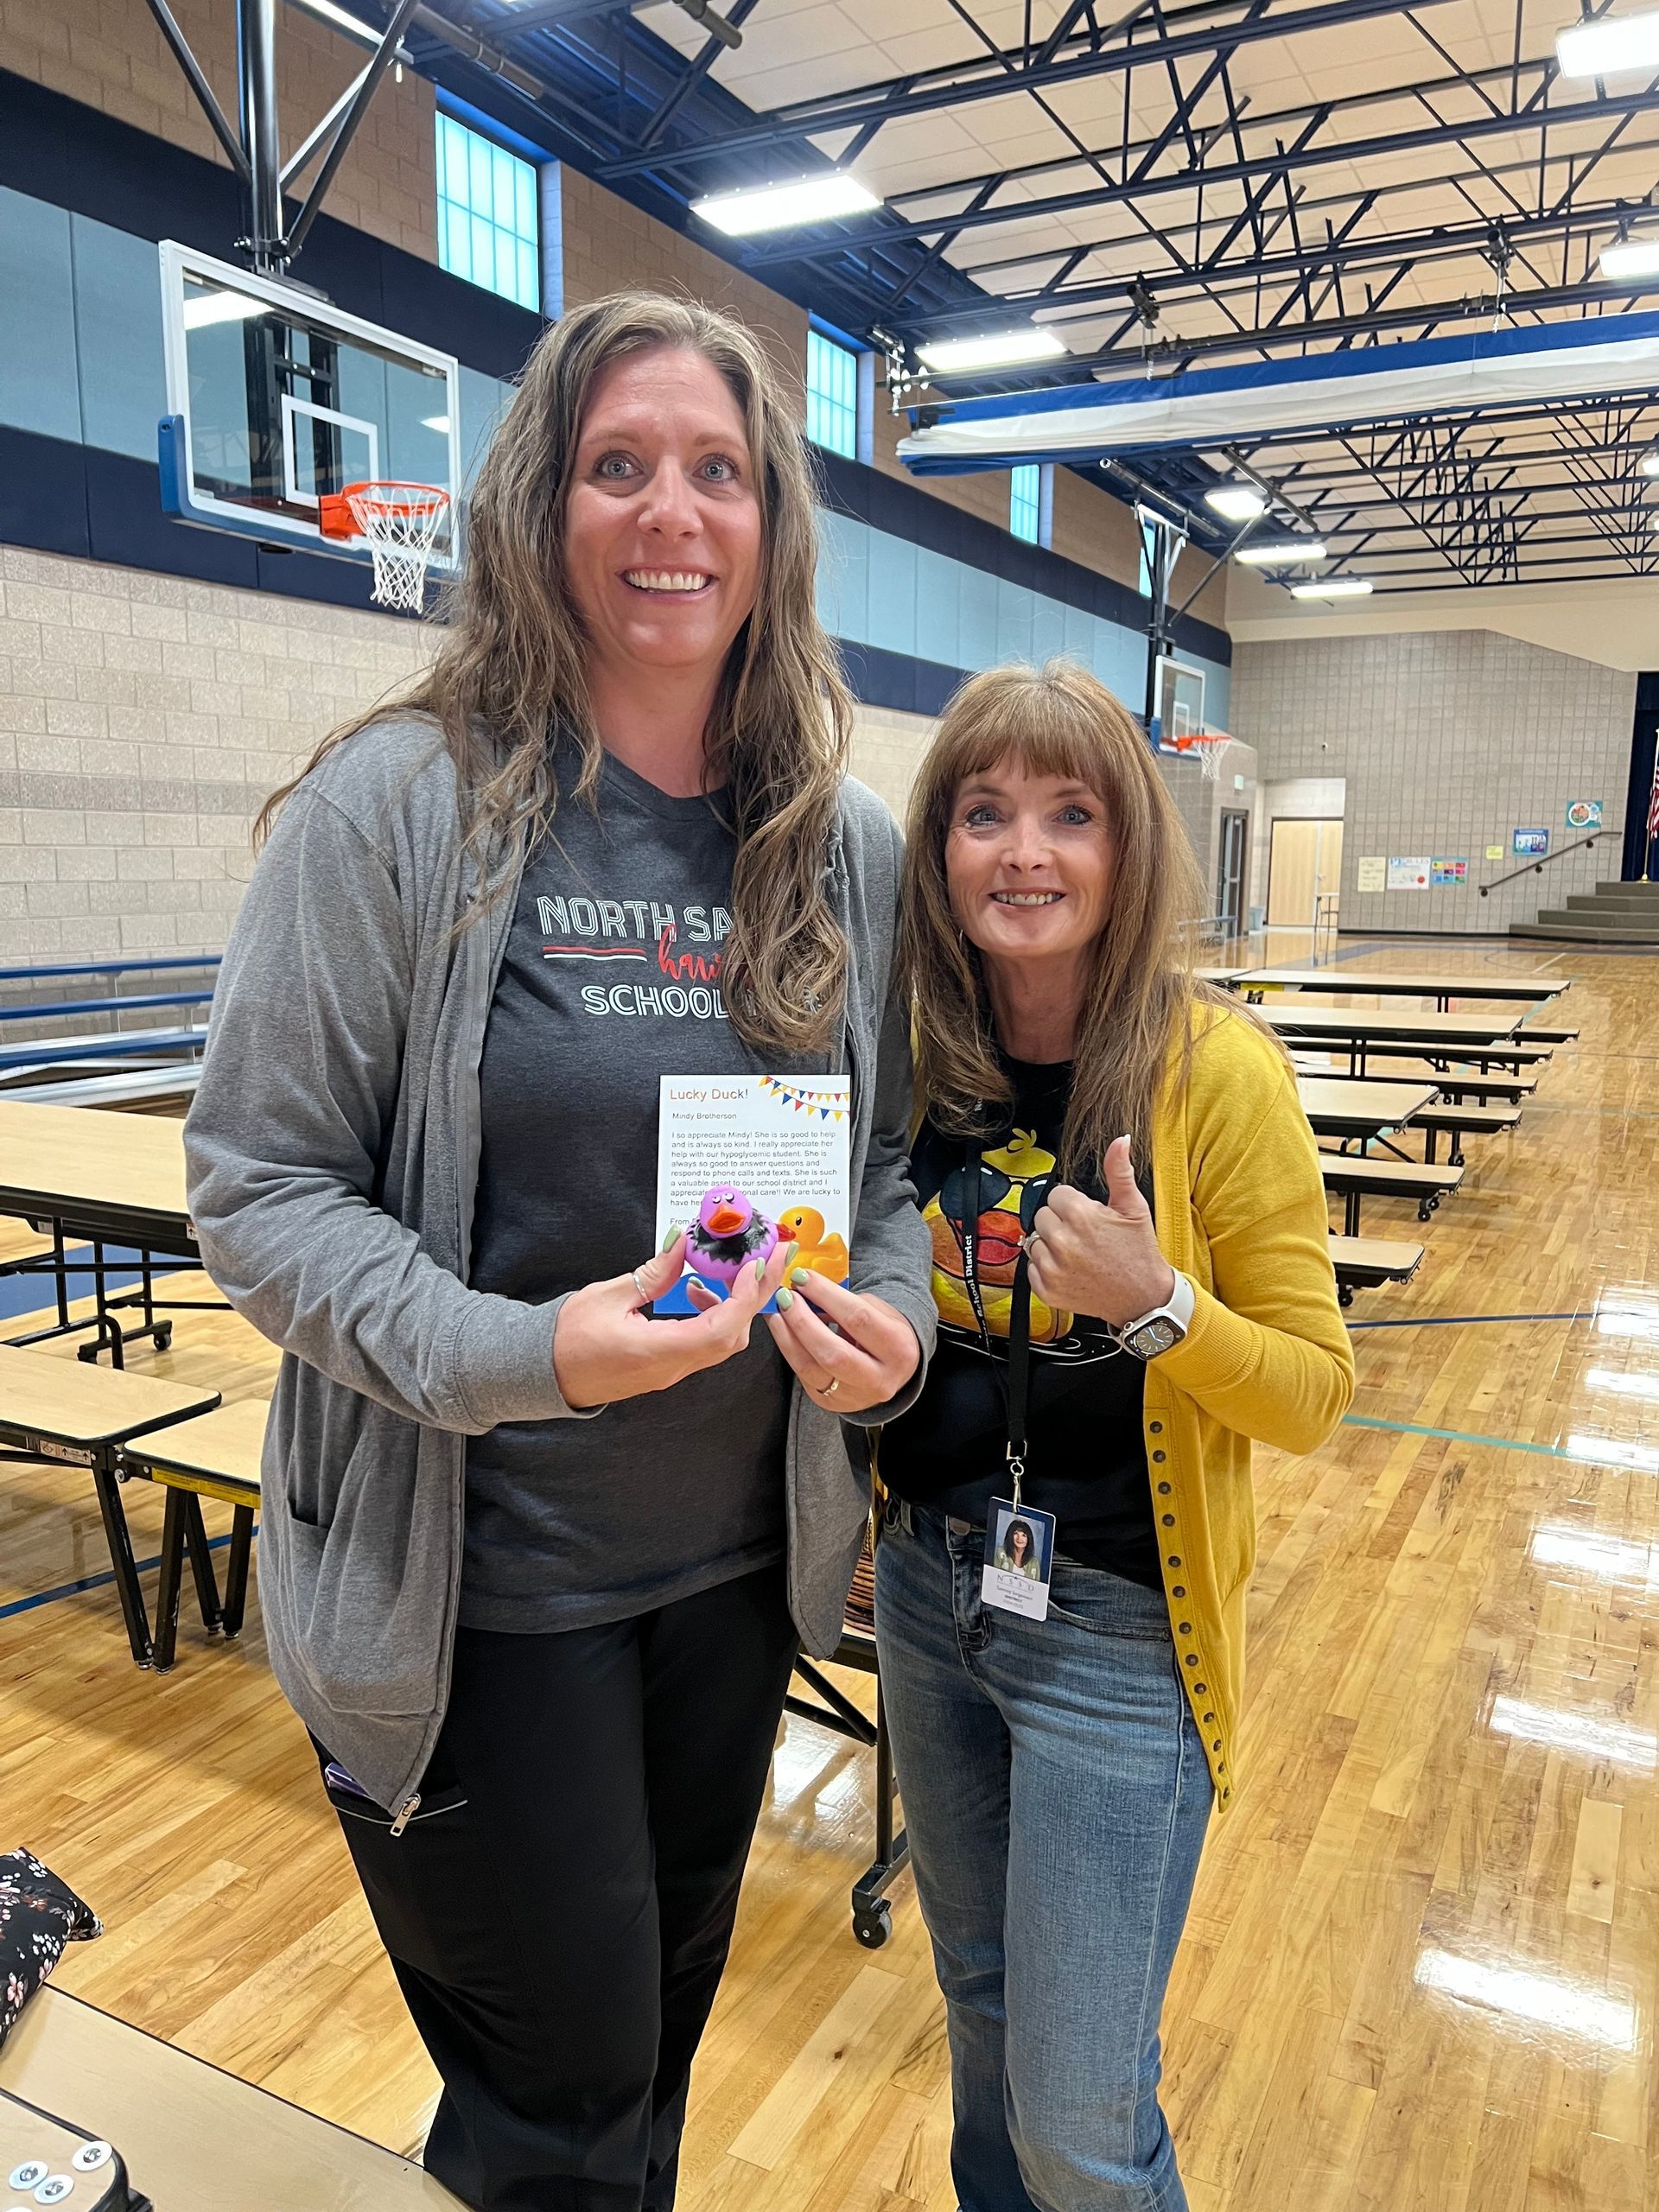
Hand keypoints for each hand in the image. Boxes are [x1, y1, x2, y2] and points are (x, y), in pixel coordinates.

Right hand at [552, 1232, 795, 1410]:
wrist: (545, 1373)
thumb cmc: (568, 1338)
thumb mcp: (609, 1295)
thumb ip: (654, 1273)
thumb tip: (682, 1243)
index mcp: (657, 1351)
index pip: (719, 1330)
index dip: (743, 1298)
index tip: (754, 1266)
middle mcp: (671, 1367)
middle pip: (732, 1338)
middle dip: (755, 1296)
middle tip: (767, 1259)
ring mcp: (671, 1371)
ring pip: (722, 1343)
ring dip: (734, 1306)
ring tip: (726, 1272)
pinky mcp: (667, 1367)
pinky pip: (705, 1344)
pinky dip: (714, 1316)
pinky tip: (695, 1292)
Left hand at [751, 1267, 919, 1415]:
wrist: (893, 1370)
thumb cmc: (883, 1331)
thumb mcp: (877, 1311)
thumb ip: (845, 1303)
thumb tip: (805, 1290)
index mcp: (898, 1349)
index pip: (858, 1318)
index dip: (826, 1295)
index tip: (803, 1277)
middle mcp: (879, 1379)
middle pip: (833, 1352)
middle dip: (803, 1321)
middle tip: (785, 1297)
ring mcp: (854, 1397)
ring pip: (812, 1369)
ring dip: (788, 1336)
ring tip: (775, 1312)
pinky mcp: (831, 1403)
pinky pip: (803, 1376)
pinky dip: (789, 1349)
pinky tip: (782, 1330)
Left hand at [1025, 1137, 1175, 1331]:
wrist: (1143, 1298)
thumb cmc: (1139, 1252)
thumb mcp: (1134, 1207)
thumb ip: (1119, 1171)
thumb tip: (1119, 1141)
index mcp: (1081, 1216)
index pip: (1056, 1195)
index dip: (1074, 1204)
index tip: (1088, 1217)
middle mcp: (1063, 1241)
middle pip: (1043, 1215)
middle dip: (1061, 1222)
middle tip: (1085, 1236)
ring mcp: (1053, 1268)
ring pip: (1035, 1240)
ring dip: (1052, 1245)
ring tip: (1078, 1253)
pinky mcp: (1047, 1289)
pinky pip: (1031, 1267)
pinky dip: (1047, 1268)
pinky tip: (1070, 1270)